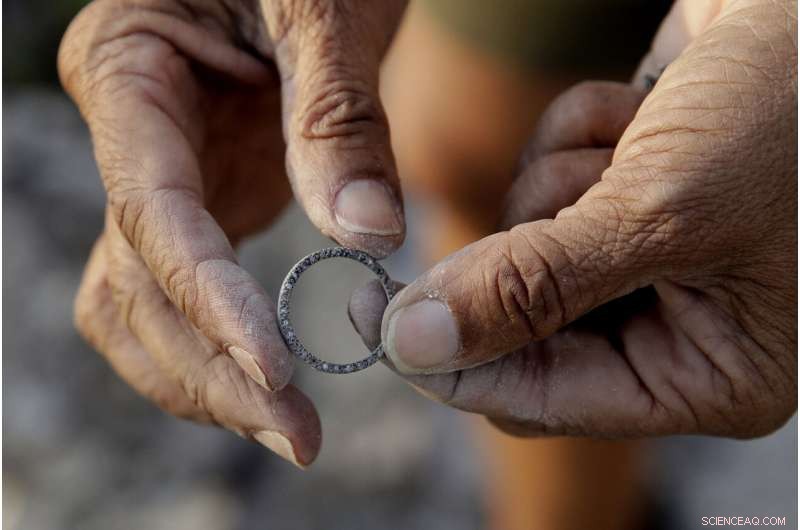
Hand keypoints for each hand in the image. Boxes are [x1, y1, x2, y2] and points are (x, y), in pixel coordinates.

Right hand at [61, 0, 406, 465]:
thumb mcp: (325, 6)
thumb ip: (336, 116)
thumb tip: (367, 236)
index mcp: (127, 71)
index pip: (151, 211)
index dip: (207, 299)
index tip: (274, 370)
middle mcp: (129, 137)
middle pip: (137, 281)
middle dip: (209, 366)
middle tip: (295, 433)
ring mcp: (163, 175)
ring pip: (141, 304)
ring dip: (202, 377)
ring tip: (285, 429)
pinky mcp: (205, 199)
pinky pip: (185, 292)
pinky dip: (218, 346)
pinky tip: (270, 384)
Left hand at [350, 0, 796, 437]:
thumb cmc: (787, 116)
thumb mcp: (658, 215)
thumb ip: (530, 290)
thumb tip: (413, 346)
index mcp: (707, 375)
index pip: (537, 399)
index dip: (450, 362)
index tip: (371, 315)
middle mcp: (674, 329)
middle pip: (521, 325)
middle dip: (531, 248)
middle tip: (568, 195)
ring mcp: (645, 258)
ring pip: (522, 245)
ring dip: (564, 178)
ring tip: (646, 138)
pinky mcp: (621, 192)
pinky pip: (545, 177)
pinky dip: (578, 133)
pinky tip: (646, 109)